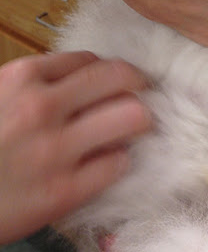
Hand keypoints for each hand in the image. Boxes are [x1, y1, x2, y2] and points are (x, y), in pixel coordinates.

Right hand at [0, 51, 152, 243]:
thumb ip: (36, 84)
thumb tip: (83, 79)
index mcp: (22, 77)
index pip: (90, 59)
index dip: (109, 70)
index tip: (116, 80)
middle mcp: (41, 106)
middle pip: (119, 77)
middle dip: (137, 84)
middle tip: (142, 94)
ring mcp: (54, 149)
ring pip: (130, 116)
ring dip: (137, 121)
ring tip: (134, 127)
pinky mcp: (62, 192)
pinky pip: (117, 164)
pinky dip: (119, 161)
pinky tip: (109, 162)